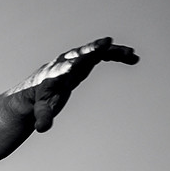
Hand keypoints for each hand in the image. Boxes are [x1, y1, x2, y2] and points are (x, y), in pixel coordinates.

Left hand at [9, 37, 138, 132]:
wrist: (38, 89)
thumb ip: (43, 117)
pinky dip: (116, 54)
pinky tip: (132, 58)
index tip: (85, 56)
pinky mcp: (85, 61)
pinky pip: (102, 54)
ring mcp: (77, 59)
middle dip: (93, 48)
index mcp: (56, 74)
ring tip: (132, 55)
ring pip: (95, 51)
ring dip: (112, 51)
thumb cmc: (40, 100)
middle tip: (108, 42)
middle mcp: (66, 62)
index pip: (66, 66)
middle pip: (81, 53)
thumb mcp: (41, 110)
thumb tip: (41, 128)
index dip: (76, 61)